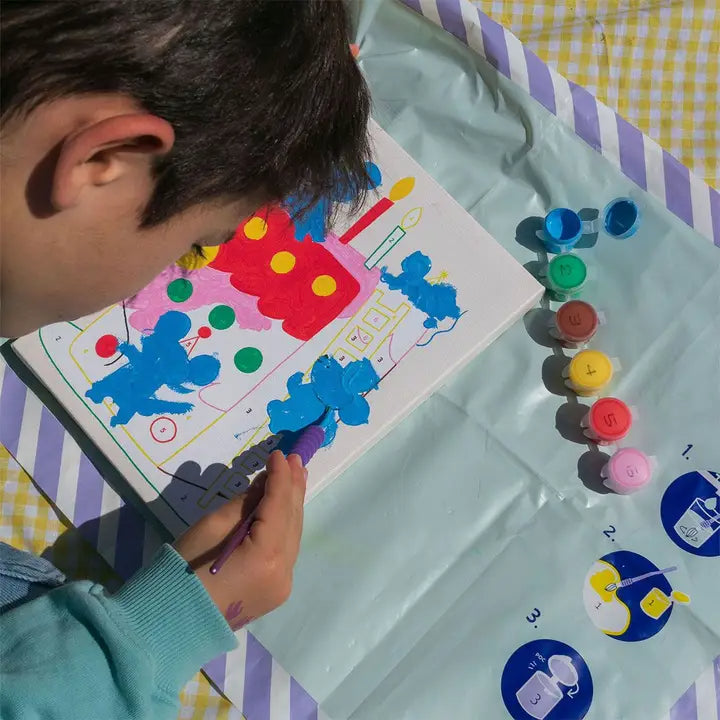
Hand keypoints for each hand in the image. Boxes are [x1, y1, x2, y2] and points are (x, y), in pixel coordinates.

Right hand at [174, 451, 306, 628]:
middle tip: (295, 459)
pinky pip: (285, 551)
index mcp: (266, 557)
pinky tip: (284, 509)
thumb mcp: (211, 526)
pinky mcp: (276, 591)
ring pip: (292, 536)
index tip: (279, 454)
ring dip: (292, 506)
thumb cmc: (183, 569)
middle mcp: (283, 573)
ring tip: (295, 477)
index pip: (278, 507)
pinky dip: (285, 526)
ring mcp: (282, 586)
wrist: (168, 623)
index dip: (280, 477)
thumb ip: (244, 504)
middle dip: (293, 488)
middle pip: (292, 521)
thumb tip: (265, 485)